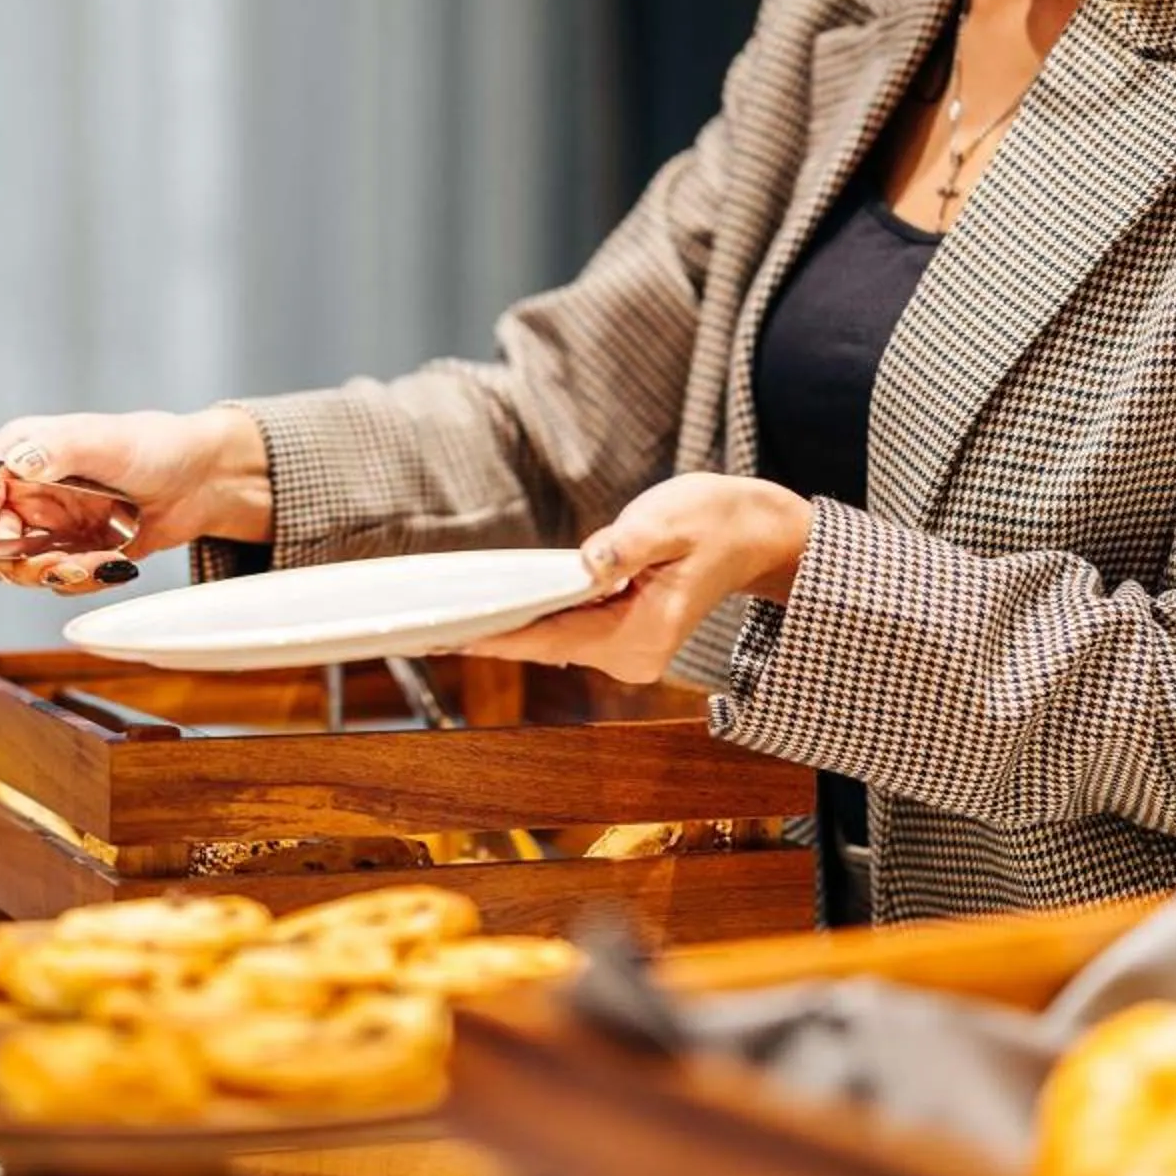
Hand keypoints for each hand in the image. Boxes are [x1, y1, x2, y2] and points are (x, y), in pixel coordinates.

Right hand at [0, 407, 273, 592]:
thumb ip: (57, 448)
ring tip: (101, 562)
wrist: (205, 479)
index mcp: (19, 455)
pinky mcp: (73, 552)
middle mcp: (25, 493)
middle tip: (65, 564)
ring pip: (23, 572)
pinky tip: (117, 562)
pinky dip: (85, 581)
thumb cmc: (157, 446)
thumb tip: (15, 462)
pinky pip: (61, 582)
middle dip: (25, 564)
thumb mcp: (105, 440)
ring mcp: (49, 526)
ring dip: (60, 575)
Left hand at [464, 473, 813, 683]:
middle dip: (488, 635)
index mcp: (642, 634)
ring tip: (441, 623)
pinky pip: (565, 631)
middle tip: (422, 633)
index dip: (498, 636)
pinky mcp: (622, 637)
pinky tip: (490, 612)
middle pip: (544, 647)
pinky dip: (530, 622)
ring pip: (551, 641)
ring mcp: (628, 651)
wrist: (754, 533)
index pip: (553, 637)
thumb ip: (626, 544)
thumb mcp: (670, 519)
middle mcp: (632, 656)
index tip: (449, 638)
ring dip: (505, 629)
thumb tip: (588, 564)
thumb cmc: (714, 520)